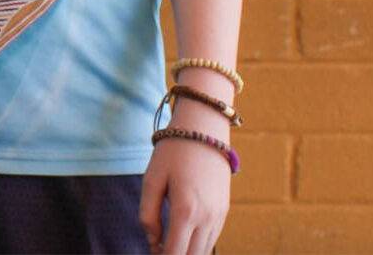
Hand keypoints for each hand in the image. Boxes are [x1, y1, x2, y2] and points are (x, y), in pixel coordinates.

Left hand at [140, 115, 232, 253]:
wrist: (204, 130)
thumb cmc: (172, 152)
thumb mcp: (151, 179)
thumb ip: (148, 214)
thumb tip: (152, 241)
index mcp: (186, 211)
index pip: (175, 254)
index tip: (150, 252)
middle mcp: (207, 218)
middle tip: (156, 249)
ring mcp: (219, 216)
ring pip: (204, 251)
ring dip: (186, 252)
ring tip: (165, 243)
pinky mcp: (224, 211)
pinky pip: (212, 238)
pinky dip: (197, 243)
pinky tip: (181, 234)